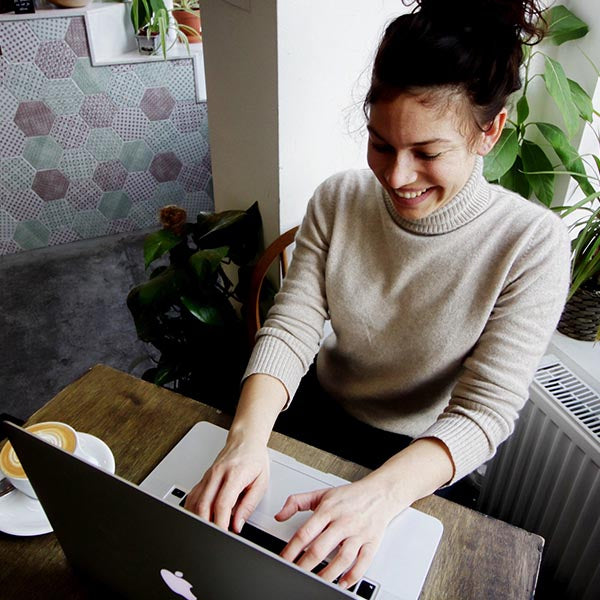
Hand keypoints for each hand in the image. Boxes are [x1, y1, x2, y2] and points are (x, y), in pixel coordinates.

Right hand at [184, 437, 269, 532]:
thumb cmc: (255, 459)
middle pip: (204, 504)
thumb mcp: (261, 482)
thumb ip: (249, 504)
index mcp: (235, 474)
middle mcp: (218, 474)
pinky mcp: (203, 478)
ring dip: (197, 519)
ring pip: (194, 501)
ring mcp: (208, 475)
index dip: (221, 522)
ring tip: (205, 532)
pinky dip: (192, 510)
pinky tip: (197, 518)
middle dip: (206, 525)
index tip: (223, 535)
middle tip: (212, 538)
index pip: (223, 503)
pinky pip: (193, 496)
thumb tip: (238, 525)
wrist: (246, 440)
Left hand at [275, 478, 399, 588]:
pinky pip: (363, 562)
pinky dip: (352, 576)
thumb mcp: (321, 493)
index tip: (284, 559)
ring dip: (327, 573)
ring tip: (316, 581)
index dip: (292, 548)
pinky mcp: (372, 542)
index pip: (306, 532)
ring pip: (341, 558)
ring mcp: (358, 533)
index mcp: (328, 510)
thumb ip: (297, 502)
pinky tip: (342, 583)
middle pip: (320, 548)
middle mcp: (343, 522)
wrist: (381, 493)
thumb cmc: (350, 495)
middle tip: (296, 574)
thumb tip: (279, 515)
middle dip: (305, 565)